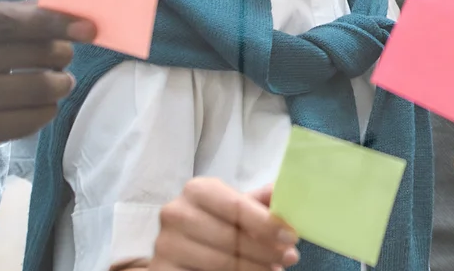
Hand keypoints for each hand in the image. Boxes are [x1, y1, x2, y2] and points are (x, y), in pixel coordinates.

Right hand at [0, 2, 93, 161]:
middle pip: (28, 54)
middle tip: (65, 55)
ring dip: (61, 83)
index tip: (87, 27)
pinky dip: (48, 109)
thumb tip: (70, 10)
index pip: (7, 21)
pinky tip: (41, 104)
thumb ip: (13, 15)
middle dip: (61, 53)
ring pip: (37, 88)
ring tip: (59, 80)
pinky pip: (31, 119)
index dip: (52, 22)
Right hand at [148, 180, 298, 270]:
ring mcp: (165, 244)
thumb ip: (259, 202)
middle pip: (231, 237)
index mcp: (197, 190)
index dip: (267, 224)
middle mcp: (175, 213)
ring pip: (220, 262)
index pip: (237, 207)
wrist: (183, 245)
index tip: (291, 237)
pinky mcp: (162, 270)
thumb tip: (285, 192)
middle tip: (290, 258)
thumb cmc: (217, 222)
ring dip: (254, 269)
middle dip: (266, 250)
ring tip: (274, 269)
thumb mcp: (236, 207)